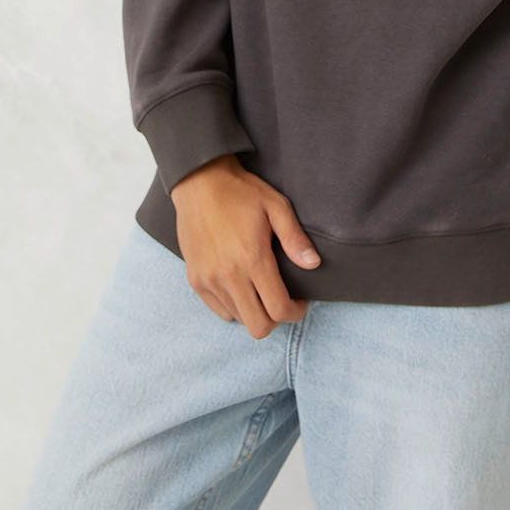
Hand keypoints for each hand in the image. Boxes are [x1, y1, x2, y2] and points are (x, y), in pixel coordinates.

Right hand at [170, 155, 320, 337]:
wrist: (199, 183)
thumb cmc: (241, 193)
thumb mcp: (276, 206)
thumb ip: (295, 238)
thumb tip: (313, 264)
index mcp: (252, 259)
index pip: (277, 309)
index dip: (294, 313)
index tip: (300, 302)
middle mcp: (228, 276)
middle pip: (258, 326)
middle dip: (276, 318)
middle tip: (282, 300)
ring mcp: (208, 280)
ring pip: (238, 319)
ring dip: (254, 311)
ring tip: (261, 289)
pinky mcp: (195, 280)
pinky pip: (219, 310)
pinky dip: (234, 307)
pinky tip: (242, 286)